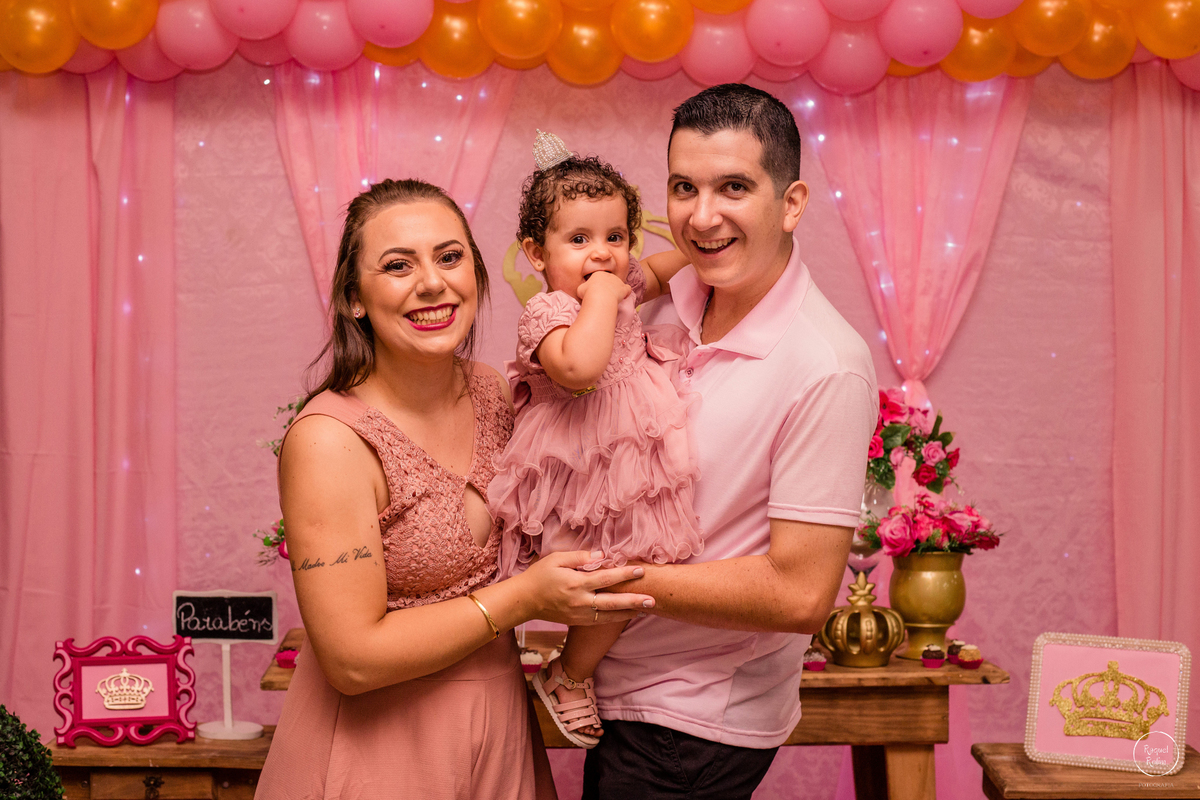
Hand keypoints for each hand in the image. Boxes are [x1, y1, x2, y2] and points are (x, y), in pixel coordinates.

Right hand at [521, 550, 653, 625]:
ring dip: (629, 612)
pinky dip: (615, 618)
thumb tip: (602, 555)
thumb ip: (580, 557)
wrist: (524, 601)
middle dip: (633, 601)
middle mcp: (579, 601)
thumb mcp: (556, 559)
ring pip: (609, 616)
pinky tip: (627, 614)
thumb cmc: (540, 575)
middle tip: (652, 600)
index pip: (606, 578)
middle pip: (612, 602)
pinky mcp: (577, 621)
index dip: (624, 574)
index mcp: (575, 583)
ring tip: (646, 609)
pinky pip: (600, 621)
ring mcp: (579, 614)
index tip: (641, 570)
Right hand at [577, 271, 630, 303]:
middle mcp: (609, 275)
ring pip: (619, 284)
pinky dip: (626, 293)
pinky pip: (628, 289)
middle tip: (604, 296)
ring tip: (613, 298)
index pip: (600, 278)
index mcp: (598, 274)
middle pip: (610, 281)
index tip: (597, 292)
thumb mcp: (580, 289)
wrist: (599, 297)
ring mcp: (617, 281)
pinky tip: (623, 297)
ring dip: (616, 290)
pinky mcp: (623, 288)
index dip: (599, 285)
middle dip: (608, 287)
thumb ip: (584, 288)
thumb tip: (583, 290)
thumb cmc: (588, 293)